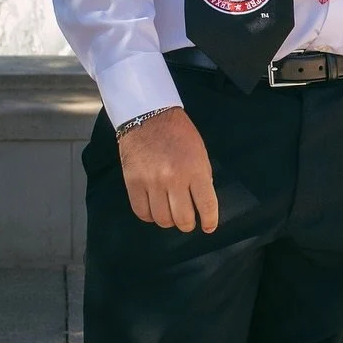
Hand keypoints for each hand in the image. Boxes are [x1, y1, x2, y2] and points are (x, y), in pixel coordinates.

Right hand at [117, 107, 218, 232]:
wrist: (148, 116)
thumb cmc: (177, 133)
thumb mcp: (200, 153)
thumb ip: (202, 178)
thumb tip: (202, 204)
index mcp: (195, 170)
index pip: (206, 206)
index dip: (210, 222)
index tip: (209, 226)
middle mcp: (174, 178)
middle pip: (183, 219)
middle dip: (188, 224)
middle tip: (188, 220)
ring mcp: (151, 182)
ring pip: (162, 219)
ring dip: (169, 221)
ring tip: (170, 212)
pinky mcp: (133, 183)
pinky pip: (142, 212)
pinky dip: (150, 216)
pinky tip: (154, 209)